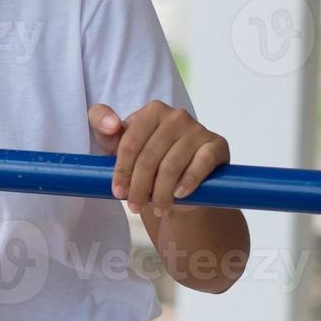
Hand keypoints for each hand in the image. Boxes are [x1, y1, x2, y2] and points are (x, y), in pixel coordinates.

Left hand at [88, 101, 228, 216]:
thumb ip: (103, 127)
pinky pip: (201, 164)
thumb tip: (111, 126)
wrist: (183, 181)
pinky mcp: (217, 144)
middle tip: (134, 207)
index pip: (131, 143)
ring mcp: (198, 129)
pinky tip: (179, 195)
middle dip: (139, 187)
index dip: (121, 171)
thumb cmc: (146, 160)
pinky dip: (188, 181)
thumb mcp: (118, 144)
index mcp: (151, 111)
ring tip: (157, 209)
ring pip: (171, 166)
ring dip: (161, 193)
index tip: (117, 192)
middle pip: (149, 157)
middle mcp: (176, 115)